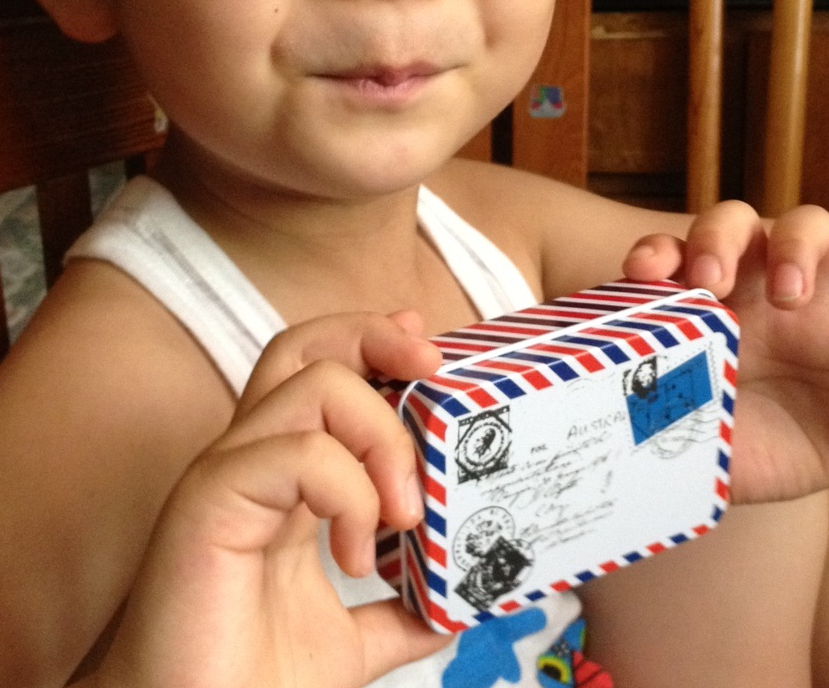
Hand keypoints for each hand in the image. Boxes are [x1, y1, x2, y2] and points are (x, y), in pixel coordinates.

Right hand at [83, 313, 449, 687]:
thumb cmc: (246, 683)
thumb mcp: (352, 642)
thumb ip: (401, 611)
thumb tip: (457, 603)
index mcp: (283, 477)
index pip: (322, 370)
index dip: (376, 345)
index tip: (430, 355)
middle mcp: (252, 459)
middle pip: (305, 346)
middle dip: (376, 337)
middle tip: (432, 367)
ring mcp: (228, 474)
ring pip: (313, 384)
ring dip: (383, 437)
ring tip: (403, 517)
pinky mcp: (209, 502)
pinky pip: (298, 452)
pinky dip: (349, 491)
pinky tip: (354, 555)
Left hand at [623, 203, 828, 502]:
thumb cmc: (752, 438)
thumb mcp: (700, 440)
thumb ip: (662, 430)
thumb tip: (612, 439)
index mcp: (709, 305)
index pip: (674, 256)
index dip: (656, 254)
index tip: (643, 272)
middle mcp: (760, 286)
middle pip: (735, 225)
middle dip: (715, 240)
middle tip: (710, 283)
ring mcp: (825, 299)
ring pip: (809, 229)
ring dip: (794, 245)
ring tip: (790, 291)